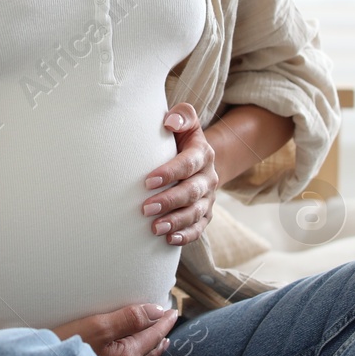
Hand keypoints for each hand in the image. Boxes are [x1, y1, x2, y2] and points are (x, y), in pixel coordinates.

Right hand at [52, 302, 179, 355]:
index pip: (152, 335)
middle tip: (168, 322)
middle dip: (160, 335)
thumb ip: (129, 318)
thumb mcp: (96, 326)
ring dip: (152, 350)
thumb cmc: (63, 350)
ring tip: (160, 343)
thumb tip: (157, 311)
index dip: (163, 321)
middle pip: (149, 350)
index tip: (172, 311)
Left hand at [141, 103, 217, 246]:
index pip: (189, 163)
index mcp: (203, 153)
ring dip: (176, 221)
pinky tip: (170, 240)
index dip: (170, 173)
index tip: (147, 181)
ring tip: (155, 228)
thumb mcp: (184, 121)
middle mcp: (209, 176)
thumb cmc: (179, 137)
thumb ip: (181, 115)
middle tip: (145, 209)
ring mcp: (208, 197)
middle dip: (169, 201)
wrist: (196, 157)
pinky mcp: (205, 213)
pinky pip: (200, 227)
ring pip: (196, 213)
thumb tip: (169, 122)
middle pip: (192, 192)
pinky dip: (187, 235)